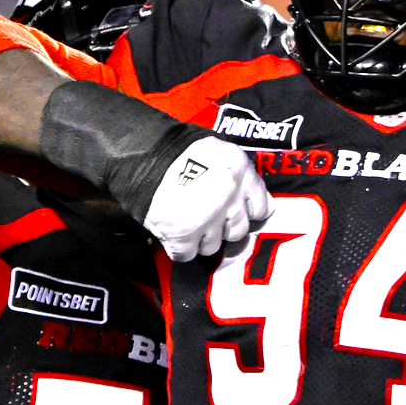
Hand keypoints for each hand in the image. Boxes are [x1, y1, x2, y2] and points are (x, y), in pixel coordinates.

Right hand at [141, 137, 271, 261]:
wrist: (143, 155)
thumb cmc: (178, 149)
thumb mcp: (217, 151)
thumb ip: (236, 174)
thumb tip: (251, 199)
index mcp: (240, 173)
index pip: (262, 208)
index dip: (247, 212)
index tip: (236, 213)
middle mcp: (229, 199)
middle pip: (238, 231)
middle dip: (223, 227)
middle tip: (206, 217)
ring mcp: (207, 220)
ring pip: (213, 246)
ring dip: (200, 238)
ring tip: (186, 221)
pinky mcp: (183, 236)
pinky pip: (187, 255)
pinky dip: (180, 248)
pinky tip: (173, 234)